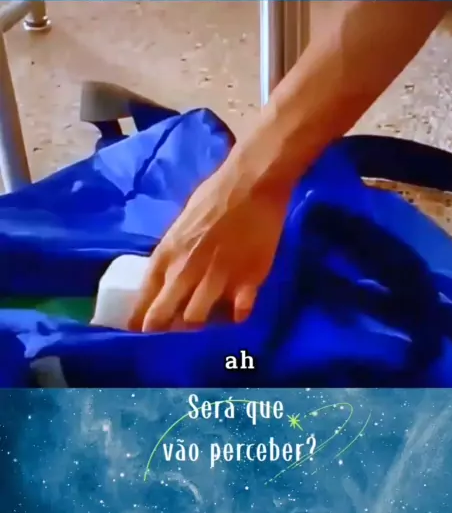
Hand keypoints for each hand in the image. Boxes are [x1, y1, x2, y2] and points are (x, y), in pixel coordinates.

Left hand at [128, 159, 289, 331]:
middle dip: (162, 327)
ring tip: (206, 315)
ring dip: (199, 321)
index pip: (144, 297)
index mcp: (167, 253)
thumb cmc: (214, 196)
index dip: (139, 318)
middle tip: (171, 328)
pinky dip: (235, 315)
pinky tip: (237, 307)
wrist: (252, 184)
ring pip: (197, 320)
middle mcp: (186, 270)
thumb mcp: (180, 223)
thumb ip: (173, 252)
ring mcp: (217, 278)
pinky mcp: (248, 281)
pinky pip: (237, 315)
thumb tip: (168, 276)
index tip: (140, 328)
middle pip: (164, 316)